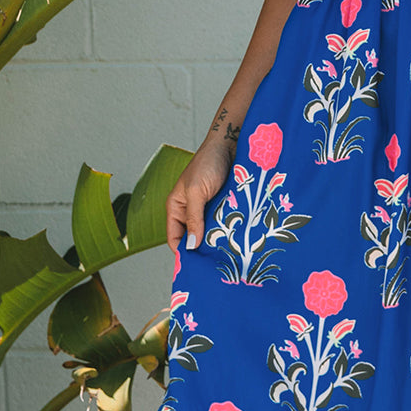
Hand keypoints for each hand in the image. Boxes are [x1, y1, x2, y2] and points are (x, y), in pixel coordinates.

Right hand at [166, 137, 233, 253]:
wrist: (229, 145)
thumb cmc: (207, 164)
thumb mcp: (197, 191)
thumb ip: (194, 218)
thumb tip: (191, 245)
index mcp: (176, 207)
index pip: (174, 238)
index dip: (183, 252)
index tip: (196, 265)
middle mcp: (190, 211)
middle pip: (192, 238)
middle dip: (202, 249)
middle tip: (215, 263)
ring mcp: (207, 209)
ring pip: (209, 233)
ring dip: (216, 241)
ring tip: (227, 254)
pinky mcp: (222, 206)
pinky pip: (222, 224)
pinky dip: (227, 231)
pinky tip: (236, 240)